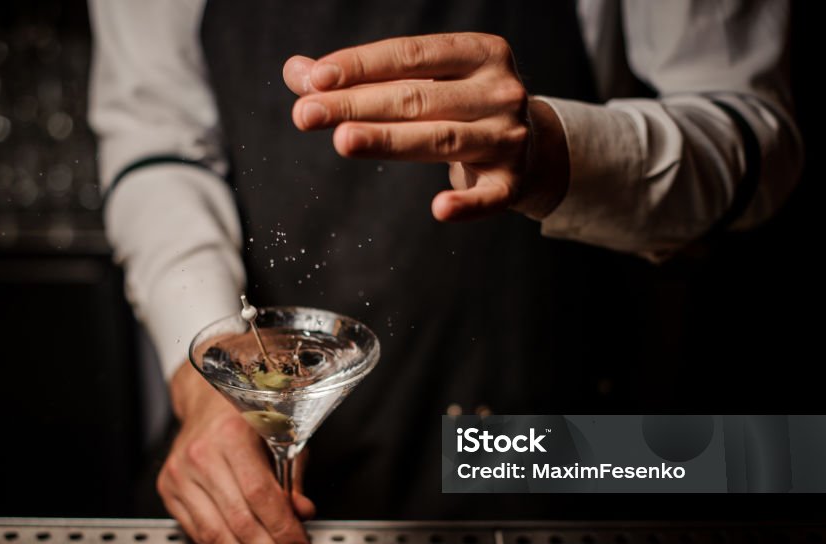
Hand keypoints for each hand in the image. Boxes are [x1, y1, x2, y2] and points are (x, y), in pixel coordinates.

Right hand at [158, 364, 317, 543]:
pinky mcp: (169, 490)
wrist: (206, 400)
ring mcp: (179, 474)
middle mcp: (200, 455)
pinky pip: (199, 533)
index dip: (284, 530)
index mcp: (232, 435)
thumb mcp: (282, 436)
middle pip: (239, 522)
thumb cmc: (249, 415)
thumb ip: (292, 477)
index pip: (260, 496)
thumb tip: (303, 514)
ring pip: (217, 535)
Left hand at [283, 33, 568, 220]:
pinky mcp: (513, 183)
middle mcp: (501, 91)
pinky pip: (488, 198)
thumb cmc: (458, 105)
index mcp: (480, 52)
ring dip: (389, 141)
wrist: (529, 144)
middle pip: (418, 99)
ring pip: (441, 141)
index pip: (411, 55)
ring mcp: (510, 138)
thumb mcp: (421, 81)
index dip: (361, 65)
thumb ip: (361, 77)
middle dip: (357, 105)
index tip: (315, 79)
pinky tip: (439, 209)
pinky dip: (466, 204)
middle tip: (305, 114)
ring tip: (342, 140)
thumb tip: (296, 73)